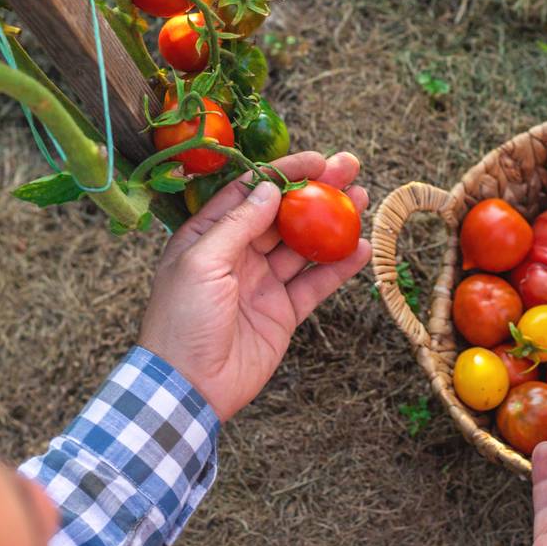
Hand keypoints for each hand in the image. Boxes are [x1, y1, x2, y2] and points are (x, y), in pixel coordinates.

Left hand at [139, 151, 370, 421]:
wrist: (188, 387)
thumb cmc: (182, 320)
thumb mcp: (201, 263)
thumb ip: (237, 224)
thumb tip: (269, 189)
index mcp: (209, 237)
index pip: (251, 192)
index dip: (284, 172)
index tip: (316, 158)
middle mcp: (237, 255)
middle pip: (284, 213)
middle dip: (317, 190)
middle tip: (351, 168)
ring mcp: (262, 283)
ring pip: (304, 244)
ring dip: (333, 222)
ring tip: (364, 199)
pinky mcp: (283, 312)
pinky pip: (315, 283)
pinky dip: (338, 266)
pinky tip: (361, 248)